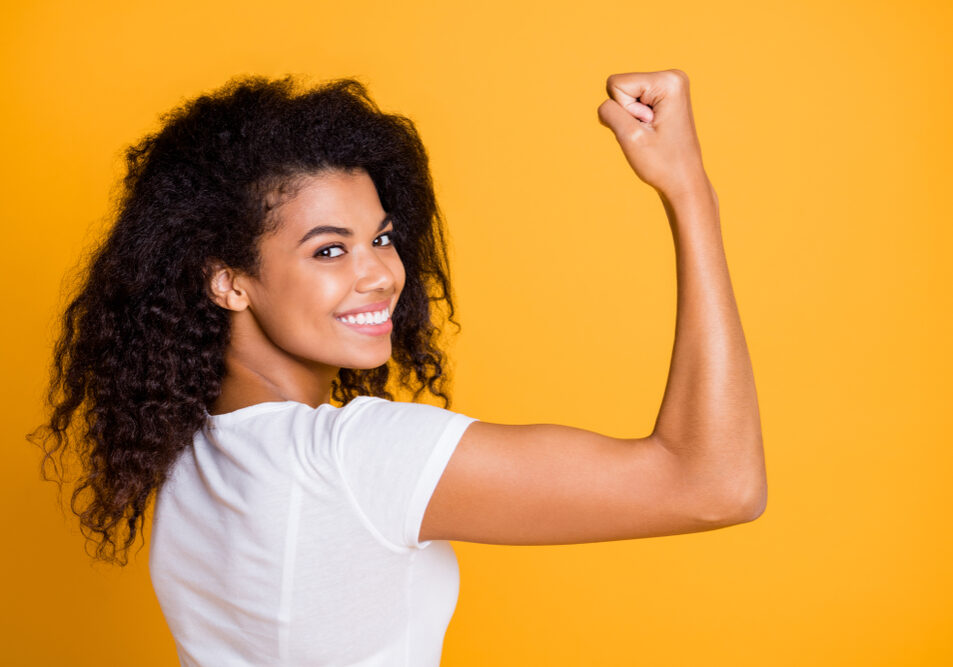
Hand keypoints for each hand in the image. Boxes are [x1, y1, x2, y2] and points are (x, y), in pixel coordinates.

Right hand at [597, 69, 710, 201]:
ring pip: (626, 95)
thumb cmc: (661, 163)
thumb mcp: (629, 137)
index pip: (617, 84)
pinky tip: (654, 131)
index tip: (646, 127)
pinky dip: (637, 119)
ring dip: (632, 118)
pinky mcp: (666, 96)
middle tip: (650, 132)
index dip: (624, 111)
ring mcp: (671, 85)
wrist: (683, 181)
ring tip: (652, 133)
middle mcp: (672, 77)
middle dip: (628, 113)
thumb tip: (604, 103)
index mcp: (668, 81)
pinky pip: (634, 101)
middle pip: (622, 86)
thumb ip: (610, 112)